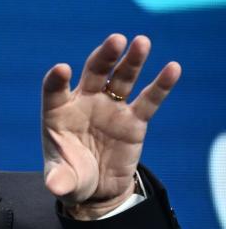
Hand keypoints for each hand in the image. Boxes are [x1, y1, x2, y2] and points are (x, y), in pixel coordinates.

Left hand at [41, 34, 180, 219]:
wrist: (98, 188)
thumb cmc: (73, 177)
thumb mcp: (63, 181)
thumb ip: (59, 181)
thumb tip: (56, 188)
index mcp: (58, 112)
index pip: (55, 90)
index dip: (57, 80)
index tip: (63, 69)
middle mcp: (84, 103)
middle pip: (93, 72)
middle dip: (104, 56)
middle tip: (115, 40)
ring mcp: (110, 108)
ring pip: (121, 78)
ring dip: (132, 60)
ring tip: (142, 42)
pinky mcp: (135, 120)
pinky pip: (149, 99)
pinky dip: (160, 85)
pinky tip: (172, 69)